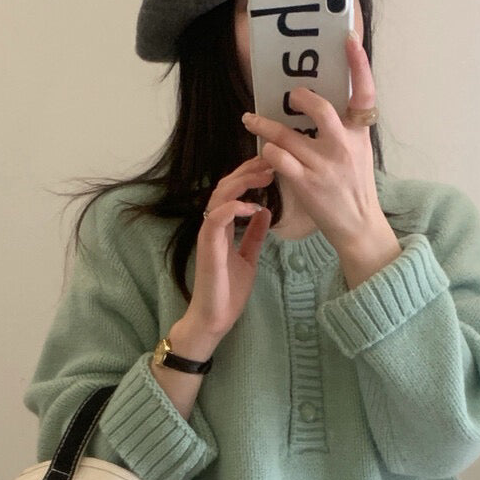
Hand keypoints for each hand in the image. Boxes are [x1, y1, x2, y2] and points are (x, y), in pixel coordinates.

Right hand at [188, 156, 274, 338]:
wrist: (215, 318)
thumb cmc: (228, 292)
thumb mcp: (249, 258)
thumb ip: (254, 235)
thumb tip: (265, 212)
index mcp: (223, 227)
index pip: (233, 191)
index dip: (249, 175)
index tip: (271, 165)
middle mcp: (213, 226)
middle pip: (225, 186)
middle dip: (247, 170)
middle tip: (270, 161)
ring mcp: (209, 235)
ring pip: (219, 196)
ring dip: (242, 182)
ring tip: (264, 176)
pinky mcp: (208, 247)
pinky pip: (217, 218)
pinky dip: (234, 208)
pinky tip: (252, 206)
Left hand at [239, 31, 393, 264]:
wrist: (358, 227)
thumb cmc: (355, 187)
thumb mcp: (359, 152)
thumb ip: (345, 127)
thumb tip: (321, 102)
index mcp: (359, 134)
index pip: (364, 92)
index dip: (358, 63)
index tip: (348, 38)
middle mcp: (344, 147)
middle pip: (320, 109)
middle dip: (300, 98)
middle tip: (289, 96)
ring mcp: (324, 166)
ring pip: (287, 135)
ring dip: (264, 125)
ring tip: (250, 120)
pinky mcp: (307, 184)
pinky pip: (278, 159)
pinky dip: (267, 152)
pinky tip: (263, 152)